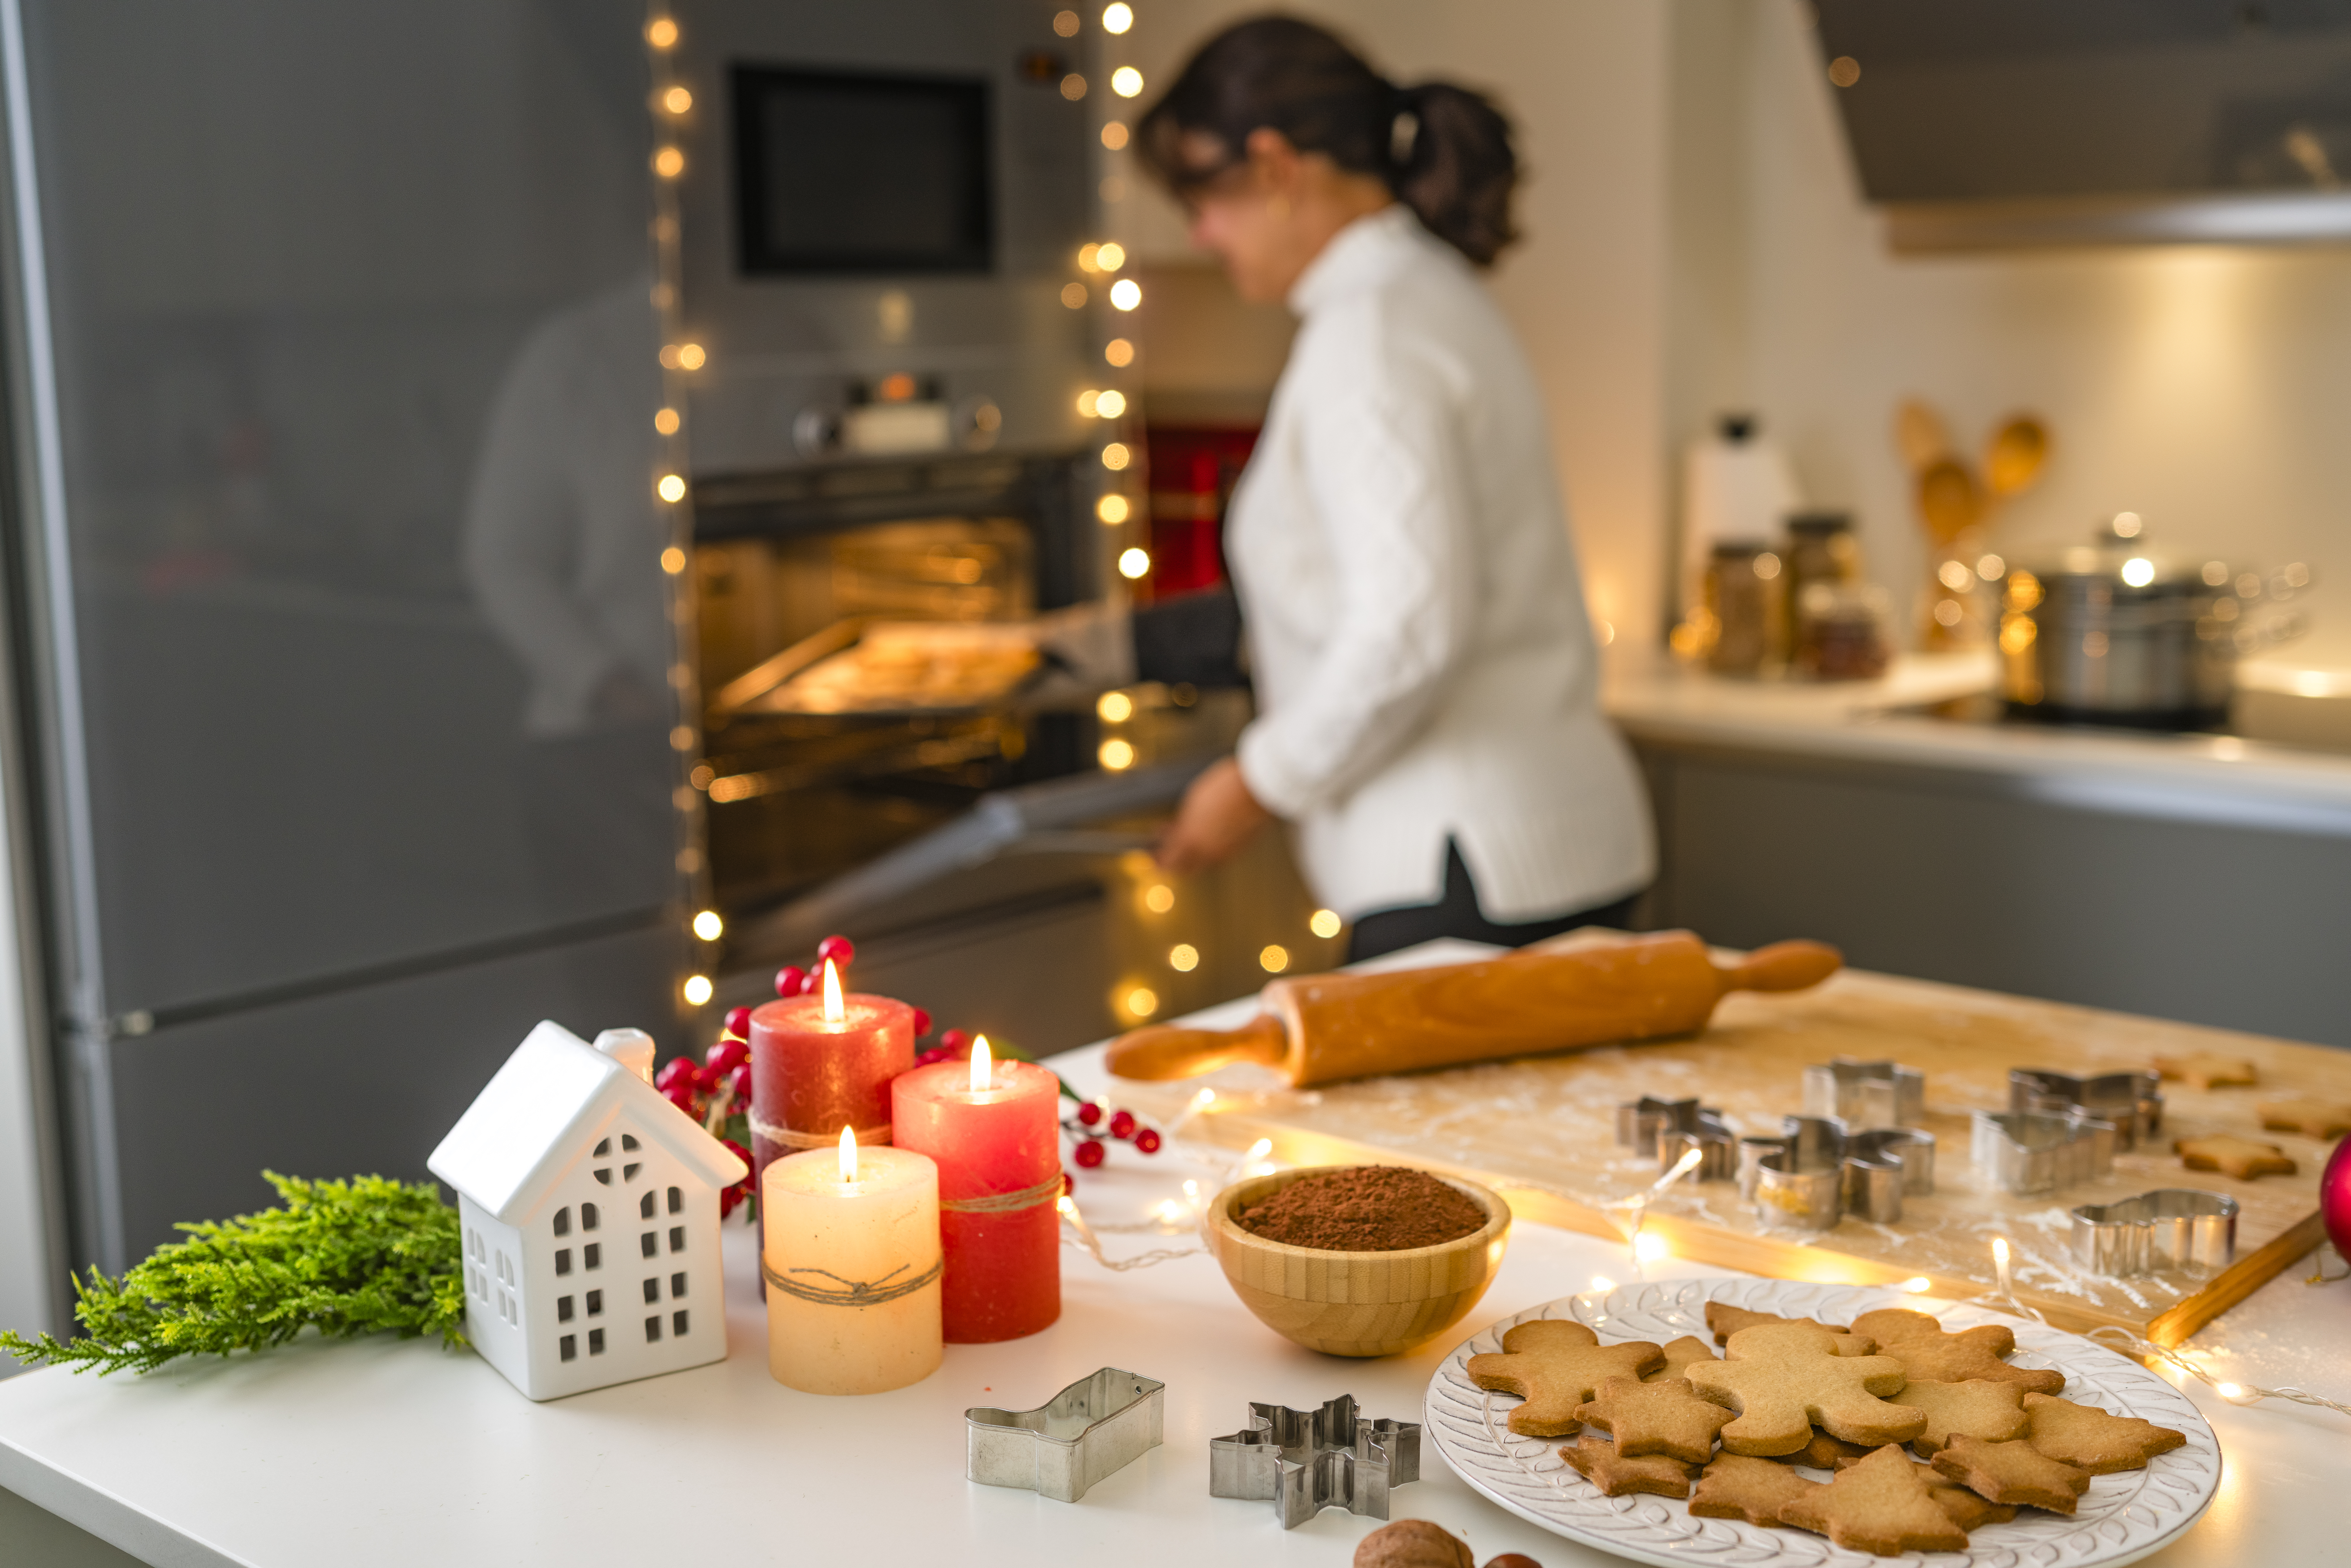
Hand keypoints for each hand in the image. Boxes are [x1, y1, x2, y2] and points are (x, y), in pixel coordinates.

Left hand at [1155, 756, 1272, 875]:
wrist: (1258, 785)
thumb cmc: (1225, 786)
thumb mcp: (1194, 803)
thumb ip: (1183, 824)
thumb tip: (1176, 835)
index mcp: (1192, 840)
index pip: (1169, 862)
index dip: (1158, 859)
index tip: (1152, 852)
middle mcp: (1210, 852)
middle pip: (1186, 868)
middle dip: (1174, 859)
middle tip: (1166, 846)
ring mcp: (1228, 852)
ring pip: (1204, 862)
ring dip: (1193, 853)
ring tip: (1188, 835)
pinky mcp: (1242, 847)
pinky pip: (1221, 854)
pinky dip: (1210, 848)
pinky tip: (1209, 833)